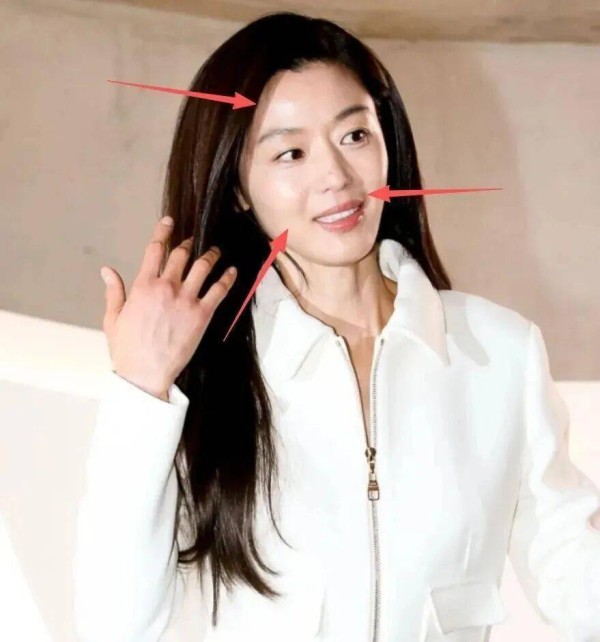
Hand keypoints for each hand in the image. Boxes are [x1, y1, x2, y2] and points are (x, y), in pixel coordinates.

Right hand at [100, 216, 236, 398]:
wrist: (145, 373)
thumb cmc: (127, 349)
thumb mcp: (113, 318)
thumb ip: (114, 291)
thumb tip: (107, 270)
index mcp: (143, 286)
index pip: (156, 250)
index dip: (163, 232)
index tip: (170, 222)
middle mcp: (166, 287)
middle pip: (181, 254)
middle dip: (188, 243)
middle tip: (193, 240)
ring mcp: (186, 300)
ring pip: (203, 267)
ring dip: (211, 255)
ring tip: (215, 250)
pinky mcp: (202, 315)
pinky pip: (219, 290)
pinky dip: (227, 278)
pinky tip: (232, 271)